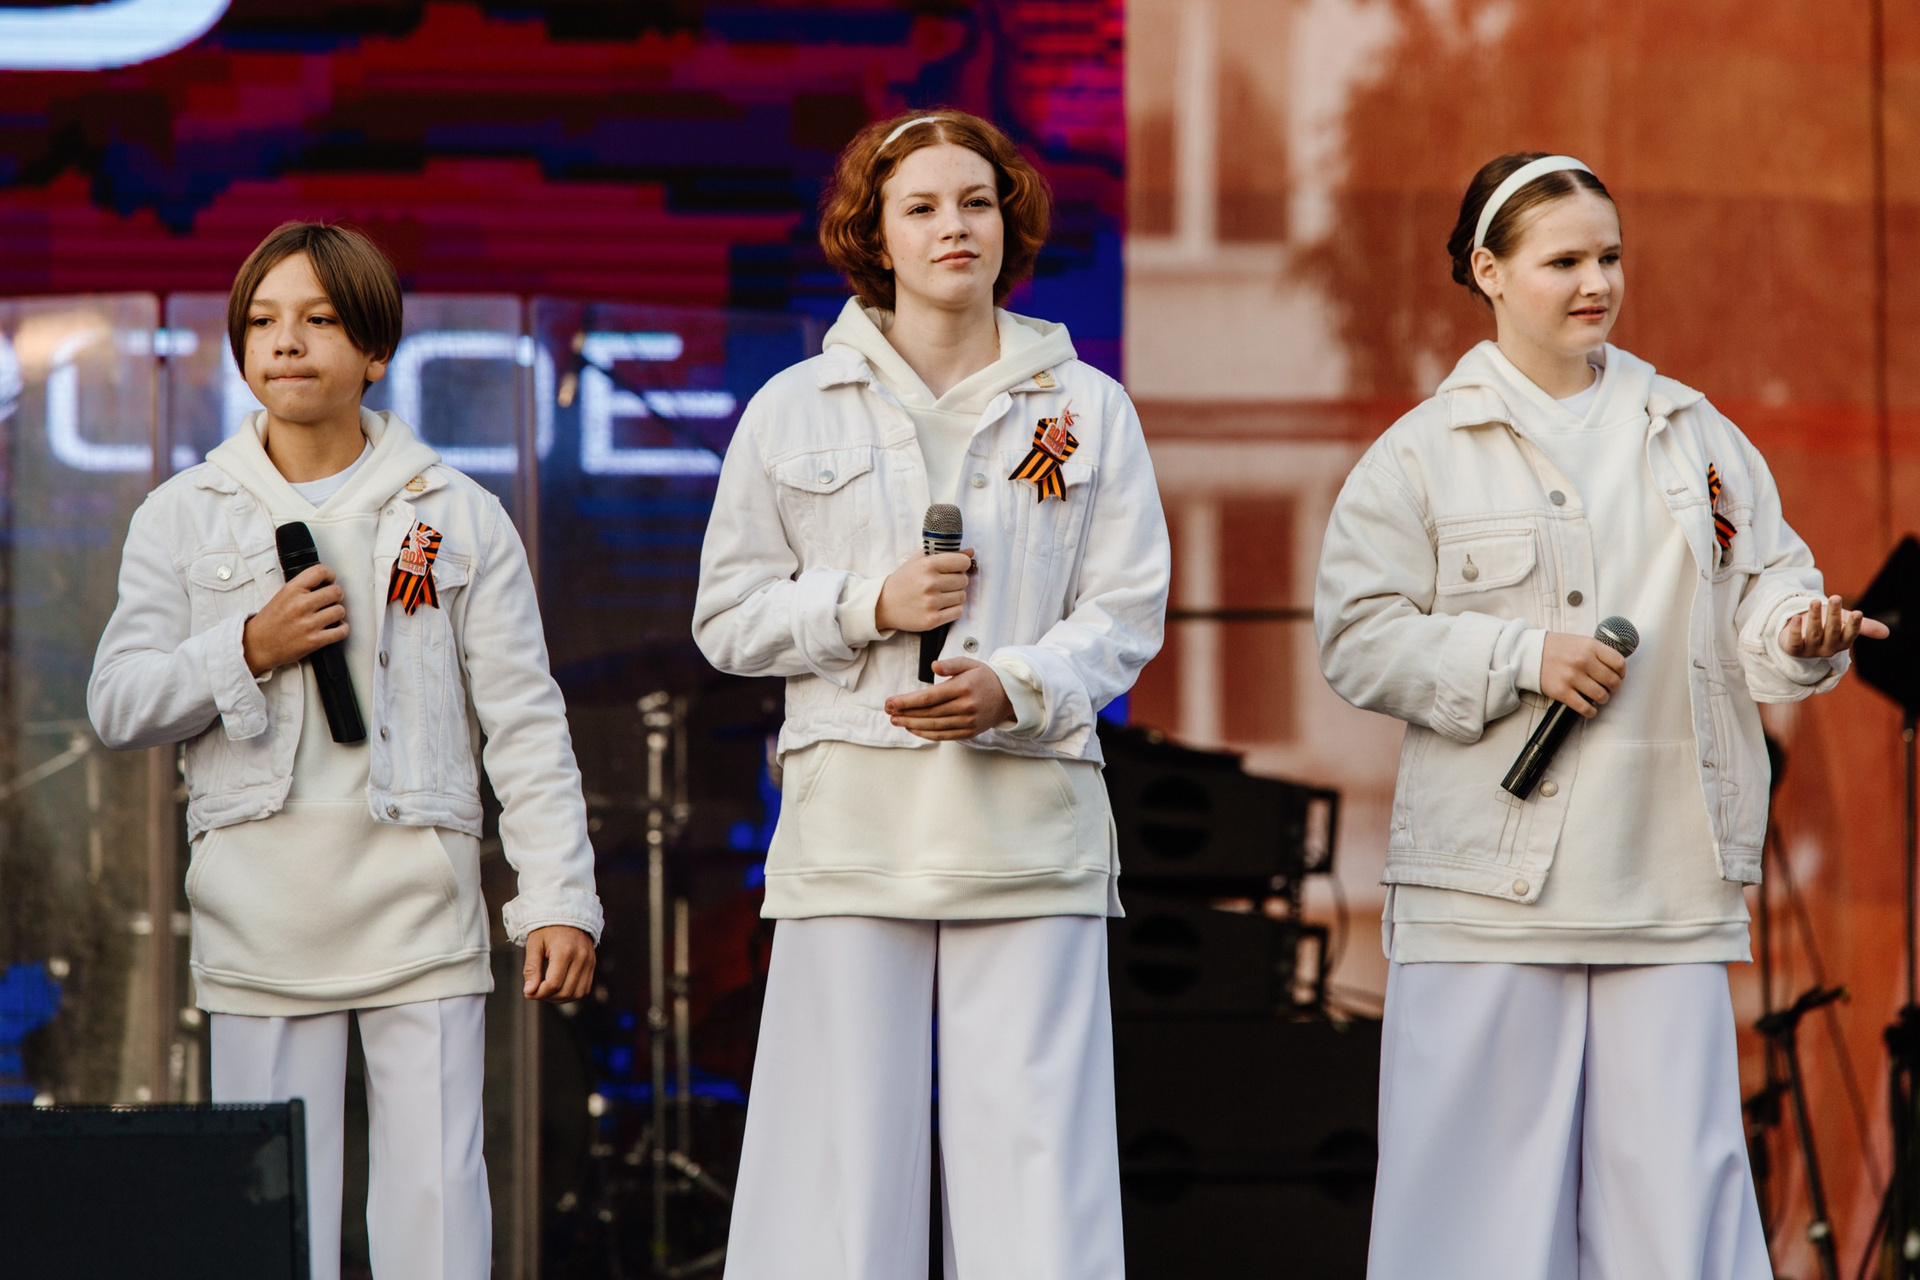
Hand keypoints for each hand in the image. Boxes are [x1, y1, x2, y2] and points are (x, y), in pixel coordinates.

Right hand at [241, 564, 345, 675]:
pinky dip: (342, 629)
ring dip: (338, 614)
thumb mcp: (281, 596)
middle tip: (329, 601)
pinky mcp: (314, 641)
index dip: (329, 575)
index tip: (330, 580)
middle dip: (336, 596)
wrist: (257, 645)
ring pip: (340, 611)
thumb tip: (326, 582)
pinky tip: (335, 628)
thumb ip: (302, 588)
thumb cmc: (270, 621)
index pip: (319, 572)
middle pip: (336, 592)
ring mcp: (308, 623)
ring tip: (329, 616)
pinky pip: (341, 631)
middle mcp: (301, 605)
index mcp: (291, 590)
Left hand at [523, 925, 595, 1001]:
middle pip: (565, 991)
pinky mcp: (592, 965)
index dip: (539, 993)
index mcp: (564, 951)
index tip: (528, 992)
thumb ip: (531, 968)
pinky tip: (559, 988)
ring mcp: (589, 962)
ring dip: (560, 998)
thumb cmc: (547, 929)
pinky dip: (571, 994)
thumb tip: (529, 991)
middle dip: (547, 997)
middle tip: (535, 992)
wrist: (568, 914)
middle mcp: (580, 958)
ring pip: (576, 994)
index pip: (553, 984)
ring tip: (546, 991)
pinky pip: (584, 989)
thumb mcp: (534, 945)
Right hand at [875, 549, 974, 633]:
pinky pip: (958, 612)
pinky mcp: (932, 620)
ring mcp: (931, 603)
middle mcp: (929, 583)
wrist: (883, 605)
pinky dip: (953, 609)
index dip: (962, 564)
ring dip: (955, 596)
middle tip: (945, 583)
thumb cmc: (903, 581)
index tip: (956, 568)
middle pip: (964, 580)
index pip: (962, 562)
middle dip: (957, 581)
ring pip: (962, 597)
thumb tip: (971, 551)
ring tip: (940, 595)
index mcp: (927, 565)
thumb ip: (945, 553)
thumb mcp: (918, 561)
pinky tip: (941, 606)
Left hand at [884, 657, 1012, 740]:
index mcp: (963, 688)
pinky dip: (925, 734)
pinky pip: (943, 735)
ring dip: (911, 724)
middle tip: (888, 711)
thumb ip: (951, 664)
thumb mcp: (970, 663)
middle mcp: (965, 707)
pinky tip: (912, 728)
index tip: (891, 701)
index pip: (928, 697)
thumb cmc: (985, 677)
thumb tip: (933, 666)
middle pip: (928, 713)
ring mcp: (967, 722)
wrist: (1009, 696)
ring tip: (896, 720)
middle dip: (905, 712)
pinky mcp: (968, 732)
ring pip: (933, 726)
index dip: (907, 701)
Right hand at [1540, 632, 1626, 717]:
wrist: (1529, 654)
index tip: (1619, 676)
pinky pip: (1585, 707)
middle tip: (1610, 688)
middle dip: (1614, 688)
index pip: (1618, 663)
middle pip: (1612, 681)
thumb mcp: (1580, 641)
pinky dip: (1590, 711)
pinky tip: (1589, 709)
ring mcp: (1572, 677)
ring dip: (1603, 699)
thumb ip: (1597, 651)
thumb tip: (1616, 667)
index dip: (1622, 672)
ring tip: (1598, 697)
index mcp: (1590, 646)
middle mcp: (1583, 661)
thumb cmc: (1556, 648)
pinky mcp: (1562, 692)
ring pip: (1601, 695)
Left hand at [1780, 594, 1888, 658]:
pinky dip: (1795, 629)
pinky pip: (1794, 640)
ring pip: (1813, 633)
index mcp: (1842, 643)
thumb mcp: (1844, 623)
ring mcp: (1810, 650)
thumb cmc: (1826, 627)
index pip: (1850, 634)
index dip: (1854, 625)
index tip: (1857, 612)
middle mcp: (1827, 648)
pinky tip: (1796, 617)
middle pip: (1832, 630)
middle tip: (1836, 597)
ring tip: (1815, 601)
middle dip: (1834, 614)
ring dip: (1815, 617)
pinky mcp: (1793, 649)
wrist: (1799, 636)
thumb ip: (1864, 627)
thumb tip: (1887, 633)